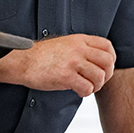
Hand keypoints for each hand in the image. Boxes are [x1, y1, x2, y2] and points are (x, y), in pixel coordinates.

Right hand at [0, 34, 115, 96]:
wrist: (22, 61)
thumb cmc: (42, 55)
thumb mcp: (66, 43)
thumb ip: (82, 48)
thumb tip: (98, 61)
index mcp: (80, 40)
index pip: (107, 46)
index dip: (111, 59)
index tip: (106, 68)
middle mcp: (79, 49)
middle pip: (107, 61)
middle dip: (107, 74)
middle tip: (99, 81)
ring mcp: (73, 62)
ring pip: (99, 76)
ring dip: (96, 86)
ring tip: (87, 87)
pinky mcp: (65, 76)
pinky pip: (87, 87)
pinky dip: (85, 92)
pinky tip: (78, 91)